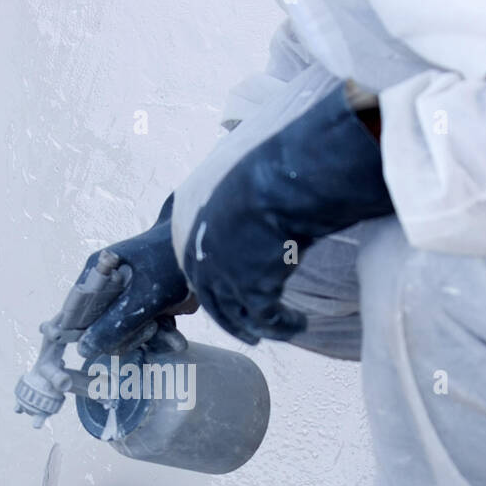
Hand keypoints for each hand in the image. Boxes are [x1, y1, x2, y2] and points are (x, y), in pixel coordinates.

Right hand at [77, 195, 191, 356]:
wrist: (211, 250)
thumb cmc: (172, 263)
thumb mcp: (143, 298)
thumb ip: (114, 325)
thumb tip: (83, 349)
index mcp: (99, 272)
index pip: (77, 311)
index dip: (85, 333)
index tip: (101, 347)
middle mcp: (110, 283)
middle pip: (104, 325)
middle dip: (129, 336)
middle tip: (150, 330)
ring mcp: (131, 294)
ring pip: (128, 329)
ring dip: (151, 338)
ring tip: (174, 339)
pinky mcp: (150, 303)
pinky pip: (148, 327)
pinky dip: (163, 334)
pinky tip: (177, 341)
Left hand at [182, 86, 392, 344]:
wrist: (279, 175)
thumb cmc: (264, 158)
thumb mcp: (234, 165)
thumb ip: (233, 179)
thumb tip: (243, 160)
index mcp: (186, 218)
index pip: (196, 257)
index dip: (214, 277)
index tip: (230, 288)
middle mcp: (195, 251)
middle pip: (211, 293)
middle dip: (231, 313)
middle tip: (249, 327)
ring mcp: (220, 275)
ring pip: (237, 315)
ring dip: (259, 326)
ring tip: (284, 326)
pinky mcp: (249, 292)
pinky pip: (267, 320)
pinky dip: (284, 326)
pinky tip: (299, 324)